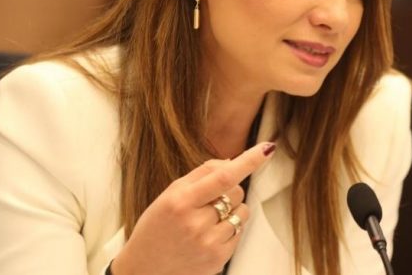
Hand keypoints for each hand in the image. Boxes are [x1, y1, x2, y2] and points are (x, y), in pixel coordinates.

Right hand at [111, 141, 275, 274]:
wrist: (145, 268)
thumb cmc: (158, 225)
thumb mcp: (171, 193)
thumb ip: (202, 173)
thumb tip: (233, 162)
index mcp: (181, 201)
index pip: (223, 177)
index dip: (248, 161)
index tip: (267, 148)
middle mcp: (195, 223)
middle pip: (236, 192)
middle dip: (229, 191)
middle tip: (206, 202)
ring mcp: (208, 243)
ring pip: (242, 212)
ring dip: (232, 211)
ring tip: (206, 221)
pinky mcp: (218, 259)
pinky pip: (240, 232)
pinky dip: (230, 229)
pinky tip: (208, 236)